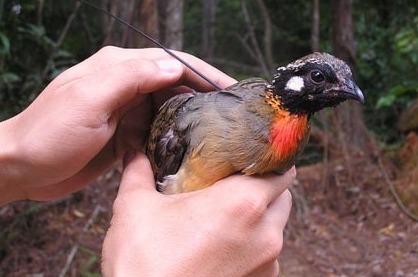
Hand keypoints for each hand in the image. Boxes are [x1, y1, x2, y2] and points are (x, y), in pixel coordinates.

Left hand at [0, 46, 235, 209]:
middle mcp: (126, 83)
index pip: (172, 62)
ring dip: (192, 119)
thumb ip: (130, 78)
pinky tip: (190, 149)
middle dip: (205, 96)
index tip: (232, 90)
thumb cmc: (48, 132)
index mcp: (119, 66)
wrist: (19, 167)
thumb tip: (173, 67)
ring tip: (219, 134)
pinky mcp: (125, 131)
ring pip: (170, 108)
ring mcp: (126, 108)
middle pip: (176, 83)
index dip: (205, 73)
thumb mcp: (89, 100)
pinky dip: (174, 137)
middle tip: (233, 116)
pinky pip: (158, 129)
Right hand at [102, 151, 293, 276]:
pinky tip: (222, 248)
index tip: (247, 161)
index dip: (267, 162)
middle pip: (282, 197)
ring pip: (276, 228)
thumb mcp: (134, 210)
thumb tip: (134, 153)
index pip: (280, 170)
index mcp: (243, 203)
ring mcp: (267, 264)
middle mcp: (265, 233)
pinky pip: (267, 257)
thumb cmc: (144, 264)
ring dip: (259, 220)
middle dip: (263, 190)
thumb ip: (138, 173)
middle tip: (233, 187)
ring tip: (225, 220)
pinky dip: (252, 248)